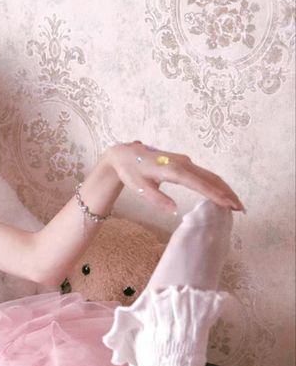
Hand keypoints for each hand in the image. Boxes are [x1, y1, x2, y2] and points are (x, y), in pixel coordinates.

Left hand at [105, 143, 244, 213]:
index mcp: (174, 170)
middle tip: (241, 208)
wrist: (125, 155)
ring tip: (235, 203)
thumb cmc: (131, 172)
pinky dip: (215, 184)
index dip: (217, 195)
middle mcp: (183, 164)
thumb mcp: (141, 188)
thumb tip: (175, 211)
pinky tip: (221, 193)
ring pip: (210, 175)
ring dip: (224, 188)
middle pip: (211, 178)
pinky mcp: (184, 163)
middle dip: (227, 193)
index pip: (200, 184)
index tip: (230, 205)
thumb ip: (157, 200)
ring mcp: (185, 162)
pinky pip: (204, 174)